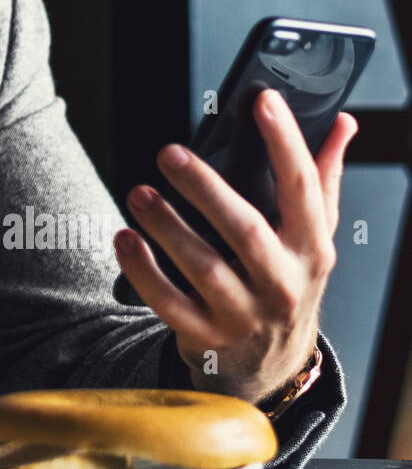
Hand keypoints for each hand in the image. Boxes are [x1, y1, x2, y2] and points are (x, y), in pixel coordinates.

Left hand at [113, 88, 357, 405]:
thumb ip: (323, 180)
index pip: (303, 188)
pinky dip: (144, 271)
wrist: (270, 368)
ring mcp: (244, 314)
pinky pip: (169, 303)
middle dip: (206, 189)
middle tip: (170, 153)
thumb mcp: (312, 238)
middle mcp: (282, 283)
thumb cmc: (287, 284)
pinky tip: (125, 239)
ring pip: (204, 268)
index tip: (262, 100)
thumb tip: (343, 123)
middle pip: (246, 230)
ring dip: (167, 227)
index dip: (286, 141)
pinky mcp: (206, 336)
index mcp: (311, 249)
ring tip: (139, 193)